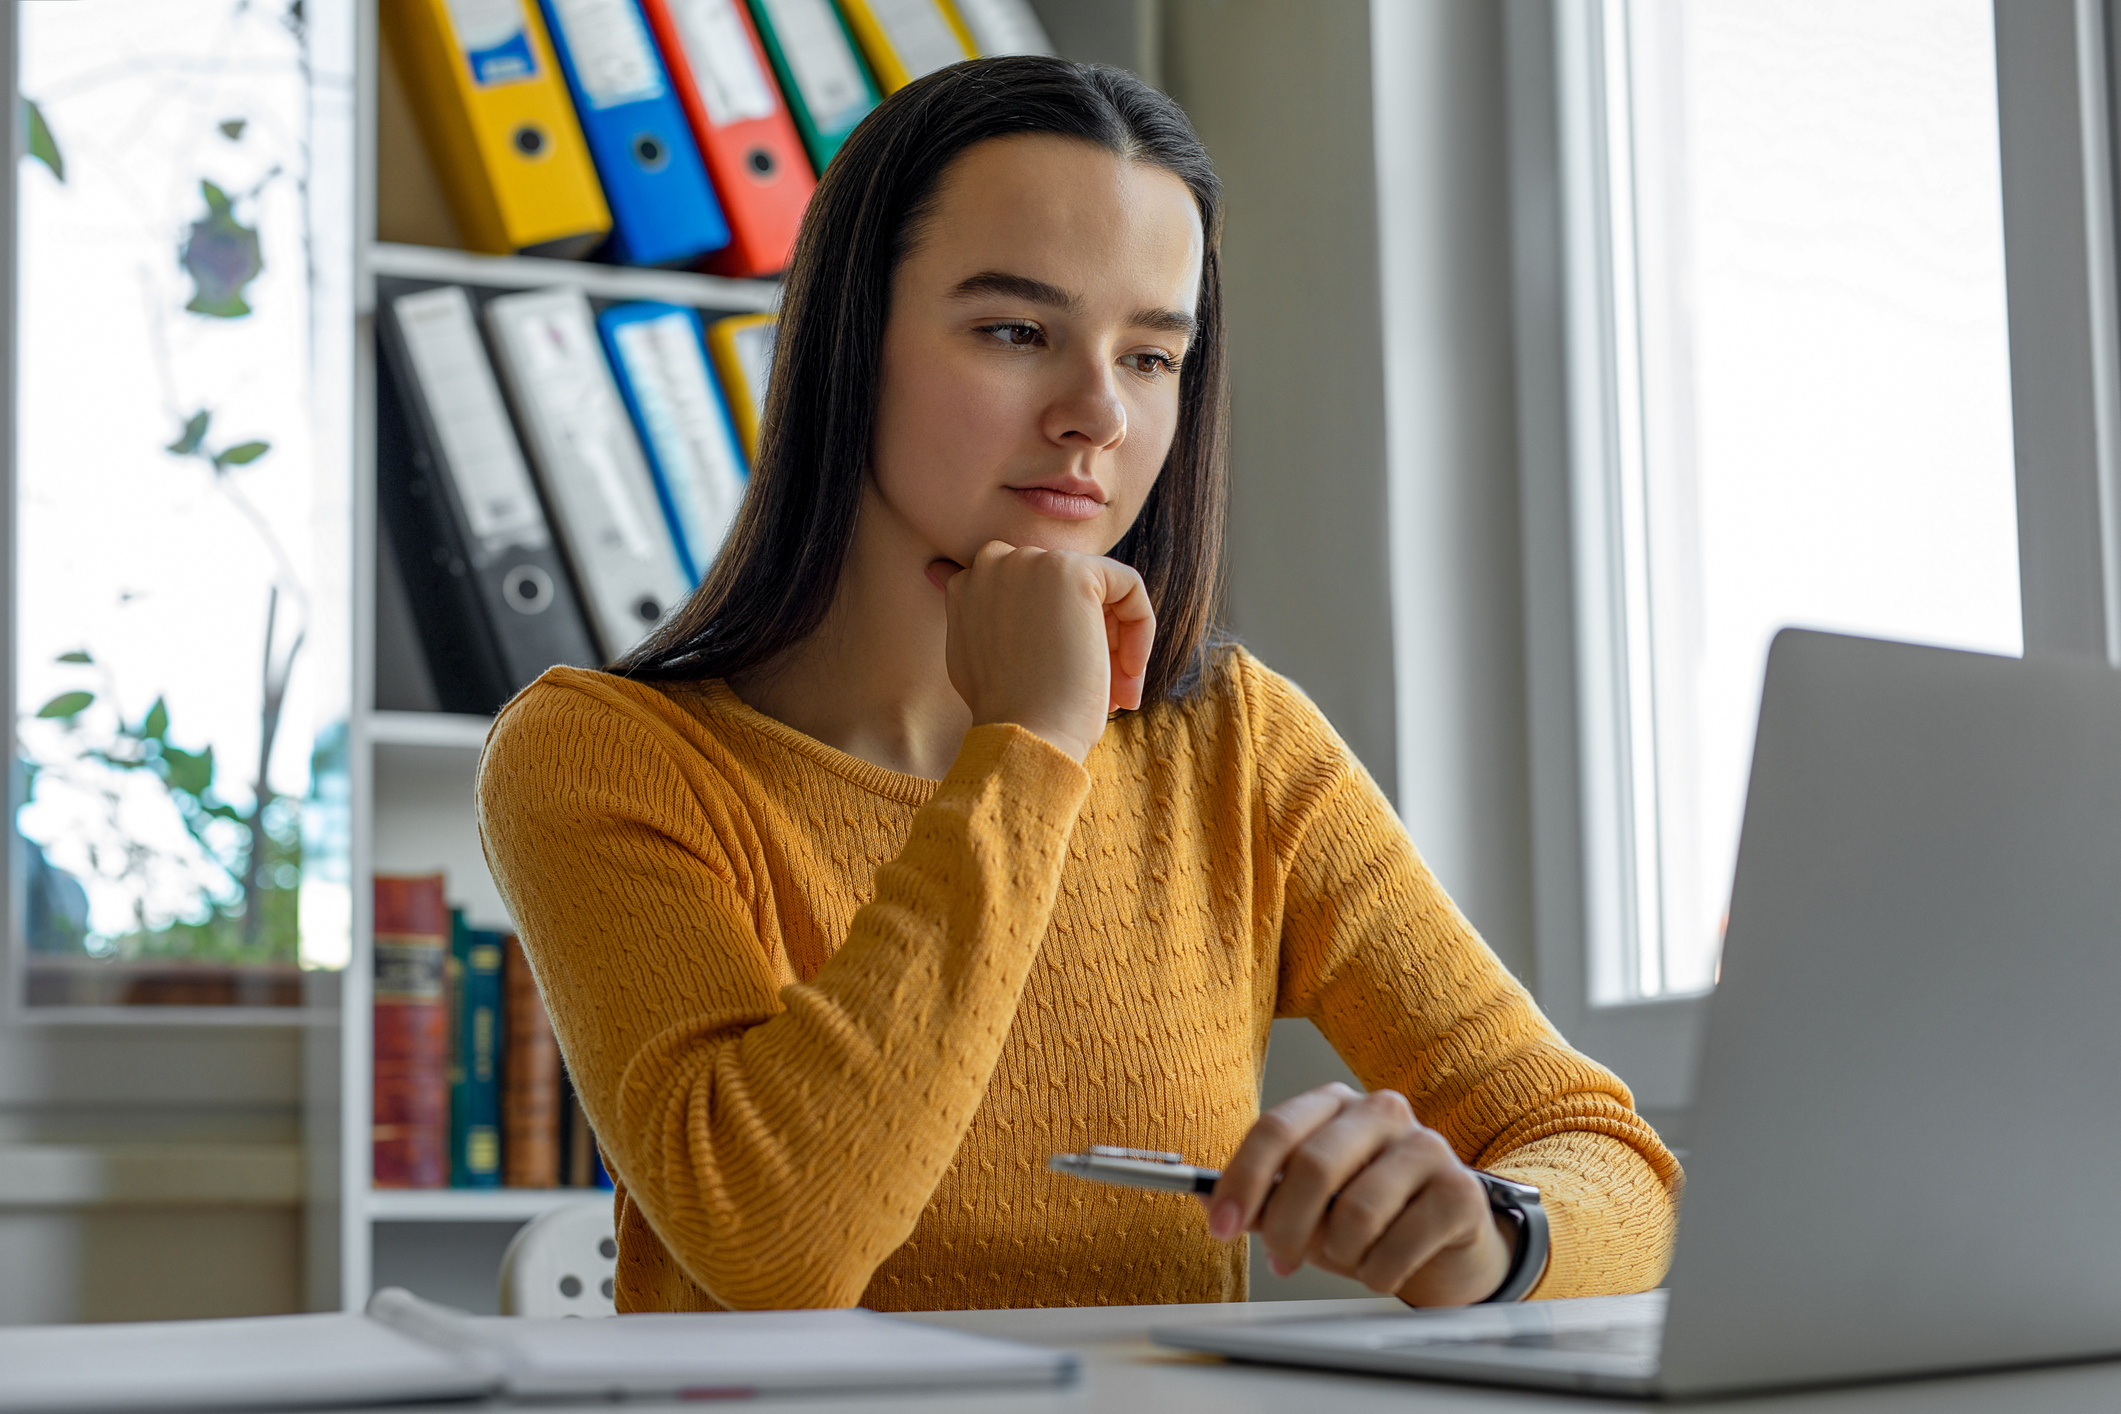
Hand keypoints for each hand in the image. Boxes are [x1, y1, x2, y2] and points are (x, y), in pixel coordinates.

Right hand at [928, 542, 1155, 762]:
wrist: (1023, 734)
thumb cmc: (1007, 713)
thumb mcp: (974, 657)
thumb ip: (978, 616)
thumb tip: (966, 583)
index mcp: (967, 585)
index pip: (1032, 596)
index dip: (1056, 636)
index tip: (1065, 680)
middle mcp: (993, 563)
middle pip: (1066, 592)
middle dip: (1090, 639)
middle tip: (1101, 692)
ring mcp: (1031, 561)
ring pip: (1100, 592)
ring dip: (1115, 643)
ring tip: (1117, 694)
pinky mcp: (1073, 570)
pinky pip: (1127, 586)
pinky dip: (1140, 628)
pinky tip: (1128, 672)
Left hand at [1204, 1083, 1519, 1305]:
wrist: (1445, 1244)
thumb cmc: (1367, 1216)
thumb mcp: (1305, 1207)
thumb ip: (1261, 1201)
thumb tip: (1211, 1205)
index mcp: (1333, 1103)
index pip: (1276, 1128)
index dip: (1241, 1180)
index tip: (1221, 1225)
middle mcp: (1381, 1112)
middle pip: (1313, 1166)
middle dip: (1286, 1226)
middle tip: (1282, 1259)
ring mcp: (1426, 1147)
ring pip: (1356, 1212)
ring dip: (1341, 1254)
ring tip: (1350, 1258)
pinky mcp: (1461, 1192)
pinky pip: (1398, 1246)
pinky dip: (1379, 1272)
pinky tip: (1386, 1267)